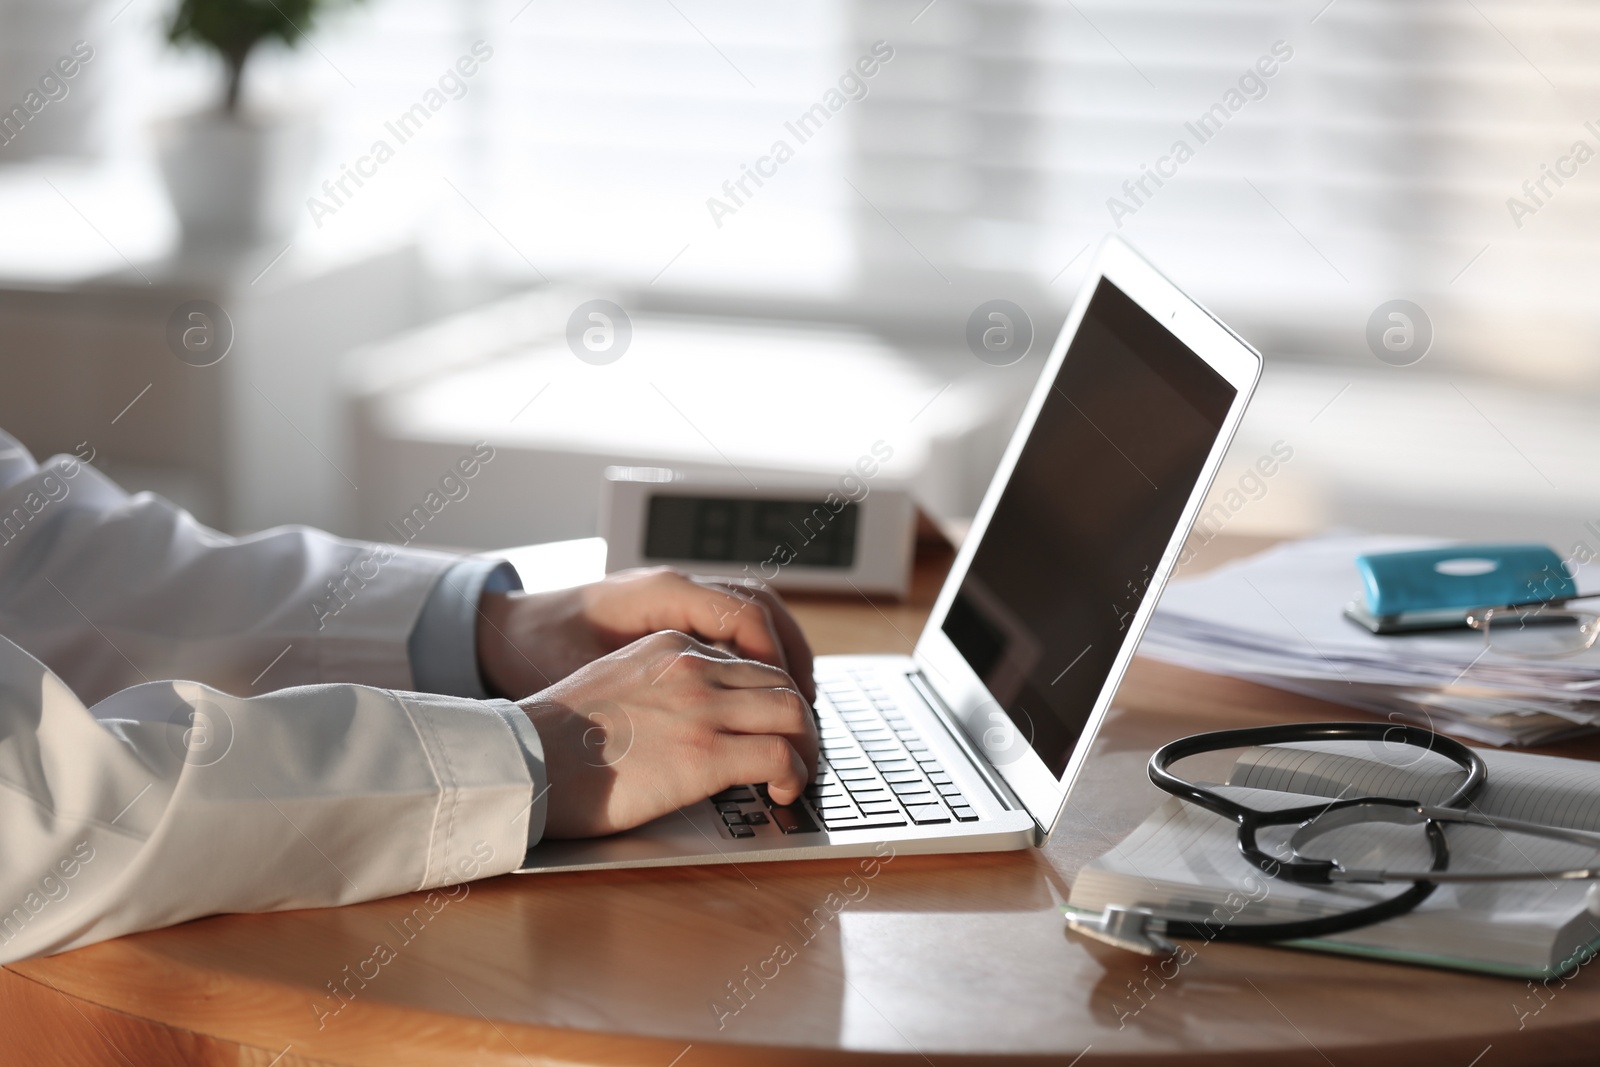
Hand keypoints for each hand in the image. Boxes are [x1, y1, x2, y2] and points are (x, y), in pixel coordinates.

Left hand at [477, 567, 814, 702]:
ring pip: (753, 608)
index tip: (788, 701)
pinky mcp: (672, 610)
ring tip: (798, 698)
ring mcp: (676, 593)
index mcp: (660, 592)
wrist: (505, 629)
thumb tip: (705, 722)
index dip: (773, 659)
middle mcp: (675, 585)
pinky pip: (732, 618)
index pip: (742, 613)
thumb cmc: (539, 651)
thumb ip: (650, 691)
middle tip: (807, 706)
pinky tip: (761, 687)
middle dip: (791, 656)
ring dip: (781, 650)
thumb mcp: (593, 674)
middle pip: (760, 606)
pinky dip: (757, 648)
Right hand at [519, 631, 816, 837]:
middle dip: (798, 720)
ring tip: (794, 775)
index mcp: (669, 646)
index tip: (770, 726)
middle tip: (795, 753)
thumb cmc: (552, 738)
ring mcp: (702, 708)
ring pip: (793, 713)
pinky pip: (780, 756)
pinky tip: (780, 793)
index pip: (746, 662)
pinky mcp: (705, 754)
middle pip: (780, 682)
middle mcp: (692, 667)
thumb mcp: (611, 682)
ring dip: (805, 747)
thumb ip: (655, 686)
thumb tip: (682, 718)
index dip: (767, 697)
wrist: (524, 760)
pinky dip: (794, 775)